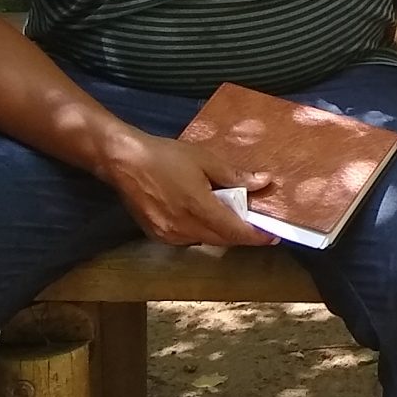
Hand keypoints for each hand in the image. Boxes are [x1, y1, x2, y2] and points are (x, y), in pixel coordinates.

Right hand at [102, 131, 274, 246]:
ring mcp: (169, 235)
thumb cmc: (165, 157)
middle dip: (240, 233)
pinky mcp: (157, 235)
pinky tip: (202, 215)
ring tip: (229, 214)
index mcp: (198, 209)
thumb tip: (264, 181)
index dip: (256, 236)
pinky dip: (201, 230)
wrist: (123, 161)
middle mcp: (184, 228)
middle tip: (254, 222)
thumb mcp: (204, 160)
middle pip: (222, 239)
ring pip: (205, 240)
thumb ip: (234, 176)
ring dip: (220, 232)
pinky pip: (188, 239)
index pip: (235, 232)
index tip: (273, 236)